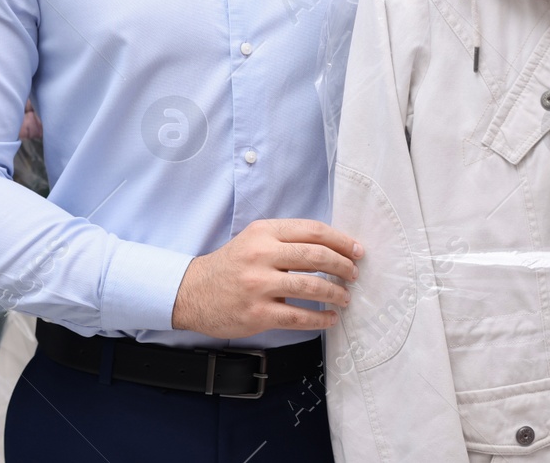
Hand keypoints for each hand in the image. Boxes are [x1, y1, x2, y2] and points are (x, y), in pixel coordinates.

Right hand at [170, 218, 362, 338]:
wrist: (192, 293)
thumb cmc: (230, 266)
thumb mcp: (254, 240)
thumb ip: (286, 240)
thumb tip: (331, 249)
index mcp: (264, 232)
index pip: (312, 231)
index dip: (341, 240)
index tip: (357, 250)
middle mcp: (262, 255)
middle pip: (316, 256)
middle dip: (343, 266)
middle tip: (354, 274)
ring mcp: (259, 285)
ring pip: (310, 286)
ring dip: (335, 293)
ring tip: (345, 297)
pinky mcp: (257, 313)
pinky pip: (298, 316)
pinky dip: (320, 318)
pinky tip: (329, 318)